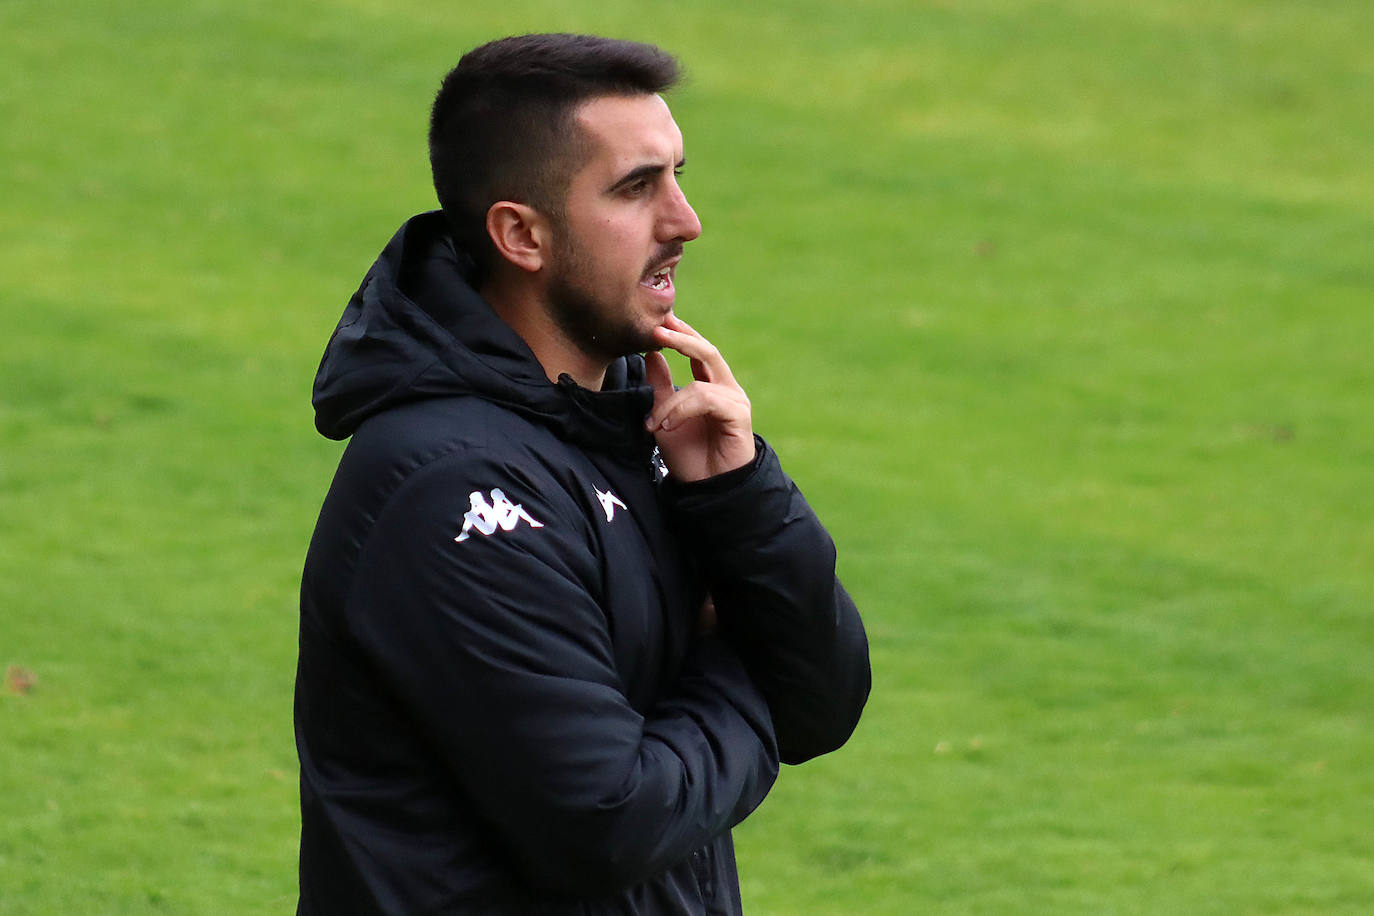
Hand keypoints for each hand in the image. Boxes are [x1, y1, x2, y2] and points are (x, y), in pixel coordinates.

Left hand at [644, 315, 754, 481]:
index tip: (657, 322)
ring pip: (699, 382)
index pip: (697, 351)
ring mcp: (735, 400)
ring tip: (653, 423)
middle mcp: (726, 388)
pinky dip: (683, 410)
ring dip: (670, 402)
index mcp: (711, 385)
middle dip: (681, 339)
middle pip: (707, 352)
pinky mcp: (739, 414)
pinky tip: (668, 426)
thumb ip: (660, 387)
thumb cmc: (689, 457)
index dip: (679, 335)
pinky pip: (707, 399)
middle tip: (657, 329)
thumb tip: (651, 353)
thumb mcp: (665, 417)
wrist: (707, 490)